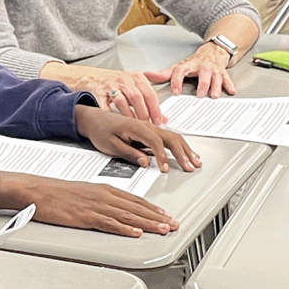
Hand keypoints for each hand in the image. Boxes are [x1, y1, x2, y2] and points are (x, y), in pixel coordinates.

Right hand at [0, 171, 177, 236]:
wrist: (36, 190)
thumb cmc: (54, 192)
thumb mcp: (83, 192)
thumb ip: (100, 201)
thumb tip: (112, 210)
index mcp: (104, 189)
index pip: (135, 200)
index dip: (153, 209)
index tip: (166, 215)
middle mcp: (103, 196)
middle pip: (136, 208)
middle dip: (158, 217)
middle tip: (174, 225)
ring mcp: (95, 206)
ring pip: (127, 216)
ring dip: (148, 223)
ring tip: (163, 230)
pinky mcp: (85, 216)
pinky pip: (108, 223)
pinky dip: (124, 228)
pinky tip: (135, 233)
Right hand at [41, 61, 164, 124]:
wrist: (90, 77)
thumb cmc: (114, 84)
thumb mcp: (134, 86)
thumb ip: (148, 100)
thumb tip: (163, 117)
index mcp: (136, 77)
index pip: (149, 93)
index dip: (155, 109)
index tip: (159, 121)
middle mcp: (124, 79)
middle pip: (137, 97)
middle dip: (143, 114)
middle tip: (147, 126)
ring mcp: (110, 85)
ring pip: (122, 102)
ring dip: (128, 116)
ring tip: (132, 126)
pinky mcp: (97, 92)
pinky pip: (104, 104)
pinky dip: (109, 114)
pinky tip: (114, 121)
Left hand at [74, 105, 201, 173]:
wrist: (93, 119)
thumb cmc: (100, 131)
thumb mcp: (110, 145)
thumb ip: (129, 153)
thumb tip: (145, 162)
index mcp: (136, 127)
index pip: (155, 142)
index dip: (162, 156)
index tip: (165, 169)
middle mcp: (146, 125)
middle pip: (170, 138)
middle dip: (182, 153)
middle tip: (190, 167)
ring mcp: (149, 127)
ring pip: (172, 136)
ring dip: (185, 149)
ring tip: (195, 162)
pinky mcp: (149, 131)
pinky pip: (168, 137)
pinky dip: (180, 146)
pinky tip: (186, 153)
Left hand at [145, 43, 236, 98]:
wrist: (213, 52)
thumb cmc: (194, 63)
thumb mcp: (179, 67)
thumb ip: (163, 74)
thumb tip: (146, 75)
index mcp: (188, 66)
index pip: (180, 71)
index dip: (177, 81)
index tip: (176, 92)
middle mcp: (202, 67)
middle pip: (203, 74)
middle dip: (202, 84)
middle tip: (200, 95)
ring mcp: (213, 69)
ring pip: (216, 77)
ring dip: (215, 86)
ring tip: (214, 96)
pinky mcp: (223, 72)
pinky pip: (227, 78)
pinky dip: (229, 85)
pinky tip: (230, 91)